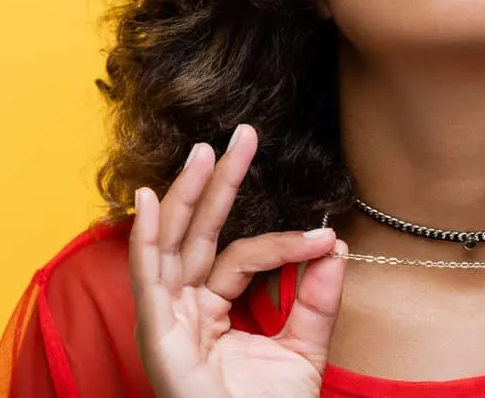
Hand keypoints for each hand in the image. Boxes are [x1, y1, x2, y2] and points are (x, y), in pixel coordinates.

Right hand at [129, 124, 347, 397]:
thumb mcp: (303, 349)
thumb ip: (317, 299)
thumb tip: (337, 247)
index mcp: (213, 310)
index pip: (243, 256)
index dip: (285, 242)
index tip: (327, 237)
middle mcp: (185, 309)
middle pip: (200, 234)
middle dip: (220, 183)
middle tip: (243, 136)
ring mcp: (167, 321)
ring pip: (174, 245)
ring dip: (188, 195)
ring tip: (207, 150)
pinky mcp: (157, 337)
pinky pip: (149, 279)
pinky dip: (147, 238)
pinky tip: (150, 199)